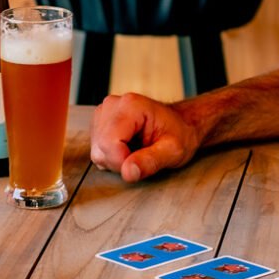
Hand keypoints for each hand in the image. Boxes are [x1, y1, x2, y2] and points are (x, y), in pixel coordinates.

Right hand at [89, 94, 203, 182]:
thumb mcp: (173, 150)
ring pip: (97, 150)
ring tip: (137, 151)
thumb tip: (127, 173)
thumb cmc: (179, 133)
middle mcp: (112, 105)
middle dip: (120, 162)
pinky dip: (112, 156)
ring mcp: (103, 112)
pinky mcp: (99, 122)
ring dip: (116, 160)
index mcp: (130, 106)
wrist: (180, 123)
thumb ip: (150, 162)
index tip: (141, 164)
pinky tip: (128, 149)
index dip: (122, 162)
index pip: (109, 143)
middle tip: (143, 156)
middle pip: (101, 147)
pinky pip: (97, 149)